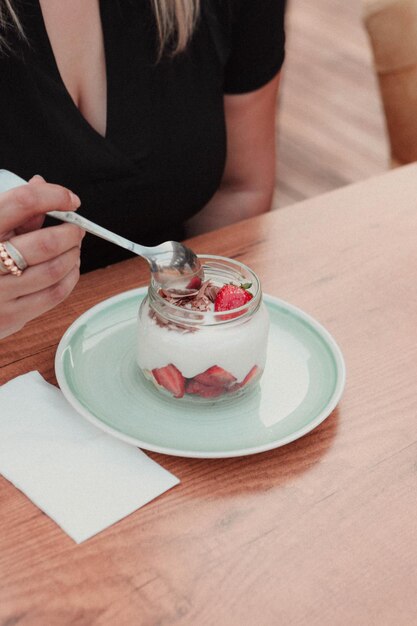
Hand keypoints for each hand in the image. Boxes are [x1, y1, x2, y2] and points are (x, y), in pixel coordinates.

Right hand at [0, 176, 83, 338]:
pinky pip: (54, 295)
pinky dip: (70, 278)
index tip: (70, 200)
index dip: (53, 196)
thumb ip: (13, 212)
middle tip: (77, 229)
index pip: (22, 202)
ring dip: (73, 255)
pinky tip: (69, 269)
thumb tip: (40, 185)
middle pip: (46, 242)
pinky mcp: (10, 317)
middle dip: (71, 233)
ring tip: (73, 249)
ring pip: (54, 270)